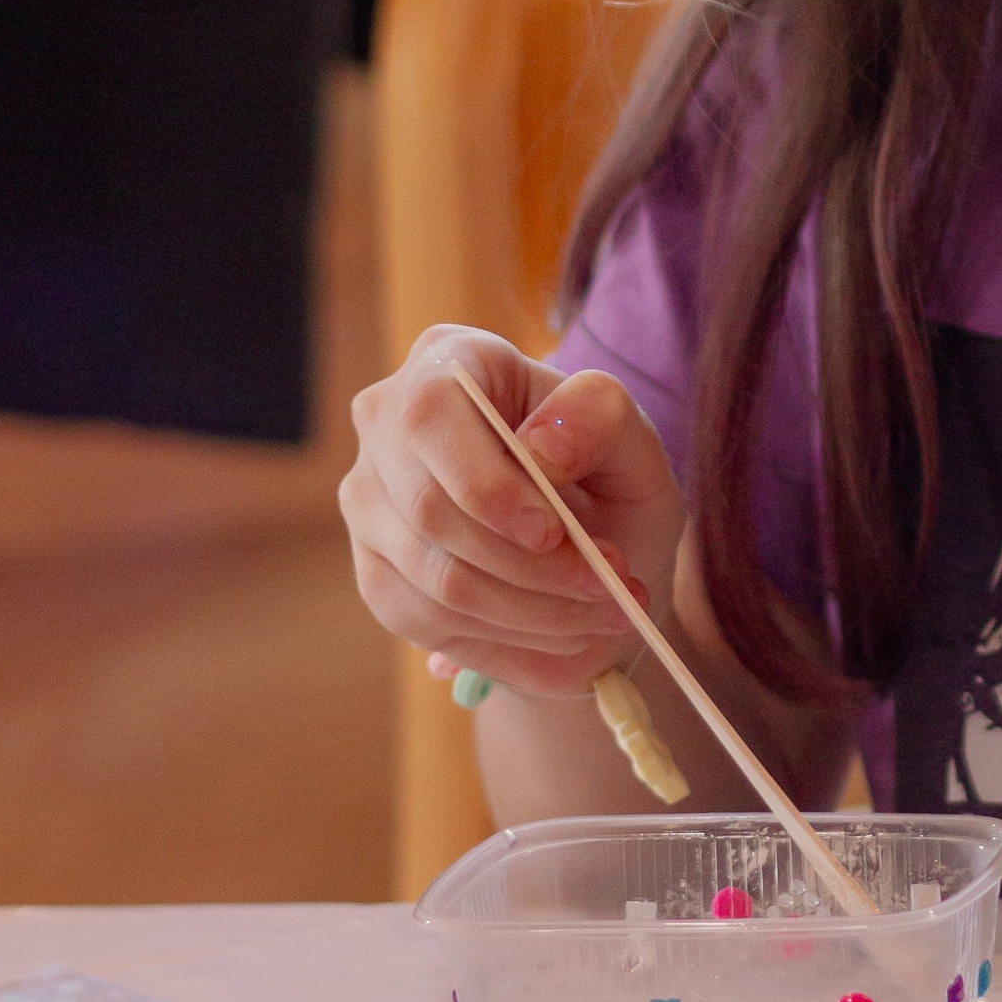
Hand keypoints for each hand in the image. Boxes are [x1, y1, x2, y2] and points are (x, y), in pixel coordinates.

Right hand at [339, 327, 683, 697]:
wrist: (591, 549)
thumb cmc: (606, 476)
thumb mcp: (632, 440)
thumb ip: (601, 419)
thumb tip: (541, 448)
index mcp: (449, 359)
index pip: (431, 416)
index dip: (487, 485)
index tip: (554, 533)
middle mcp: (386, 423)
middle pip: (432, 511)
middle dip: (534, 567)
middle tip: (612, 589)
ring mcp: (369, 501)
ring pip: (437, 580)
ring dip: (534, 613)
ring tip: (605, 614)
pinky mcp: (376, 573)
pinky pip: (429, 625)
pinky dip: (509, 643)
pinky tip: (565, 638)